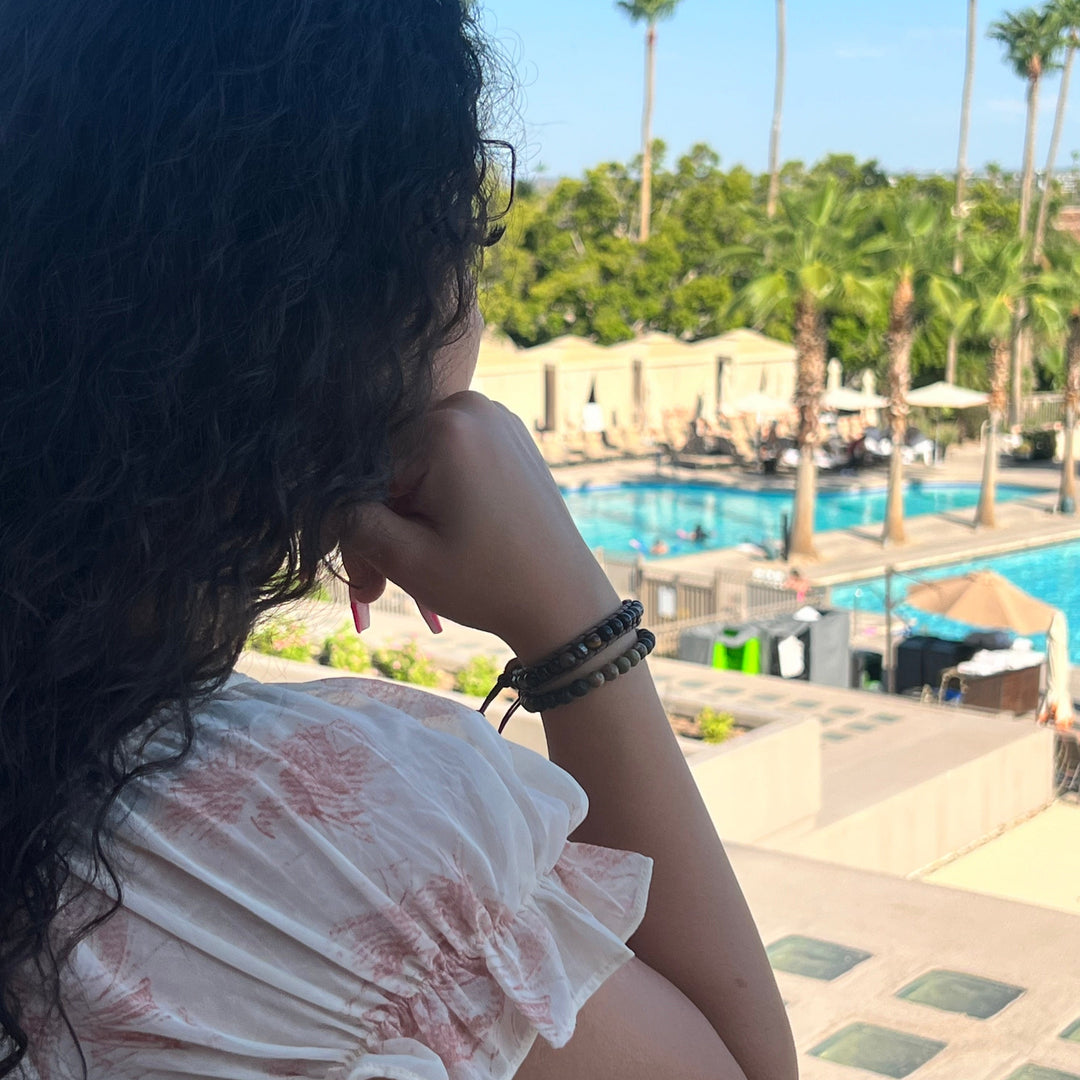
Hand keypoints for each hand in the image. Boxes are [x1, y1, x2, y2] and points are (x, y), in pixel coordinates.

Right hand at [338, 392, 618, 661]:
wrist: (564, 603)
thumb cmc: (489, 583)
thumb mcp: (405, 558)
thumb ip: (349, 520)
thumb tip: (316, 500)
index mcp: (446, 424)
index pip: (365, 466)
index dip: (357, 521)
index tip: (365, 577)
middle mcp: (471, 406)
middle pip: (391, 462)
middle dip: (382, 521)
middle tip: (378, 586)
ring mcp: (494, 418)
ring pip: (415, 464)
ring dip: (406, 514)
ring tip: (414, 567)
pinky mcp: (507, 438)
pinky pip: (447, 462)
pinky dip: (436, 500)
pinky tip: (440, 539)